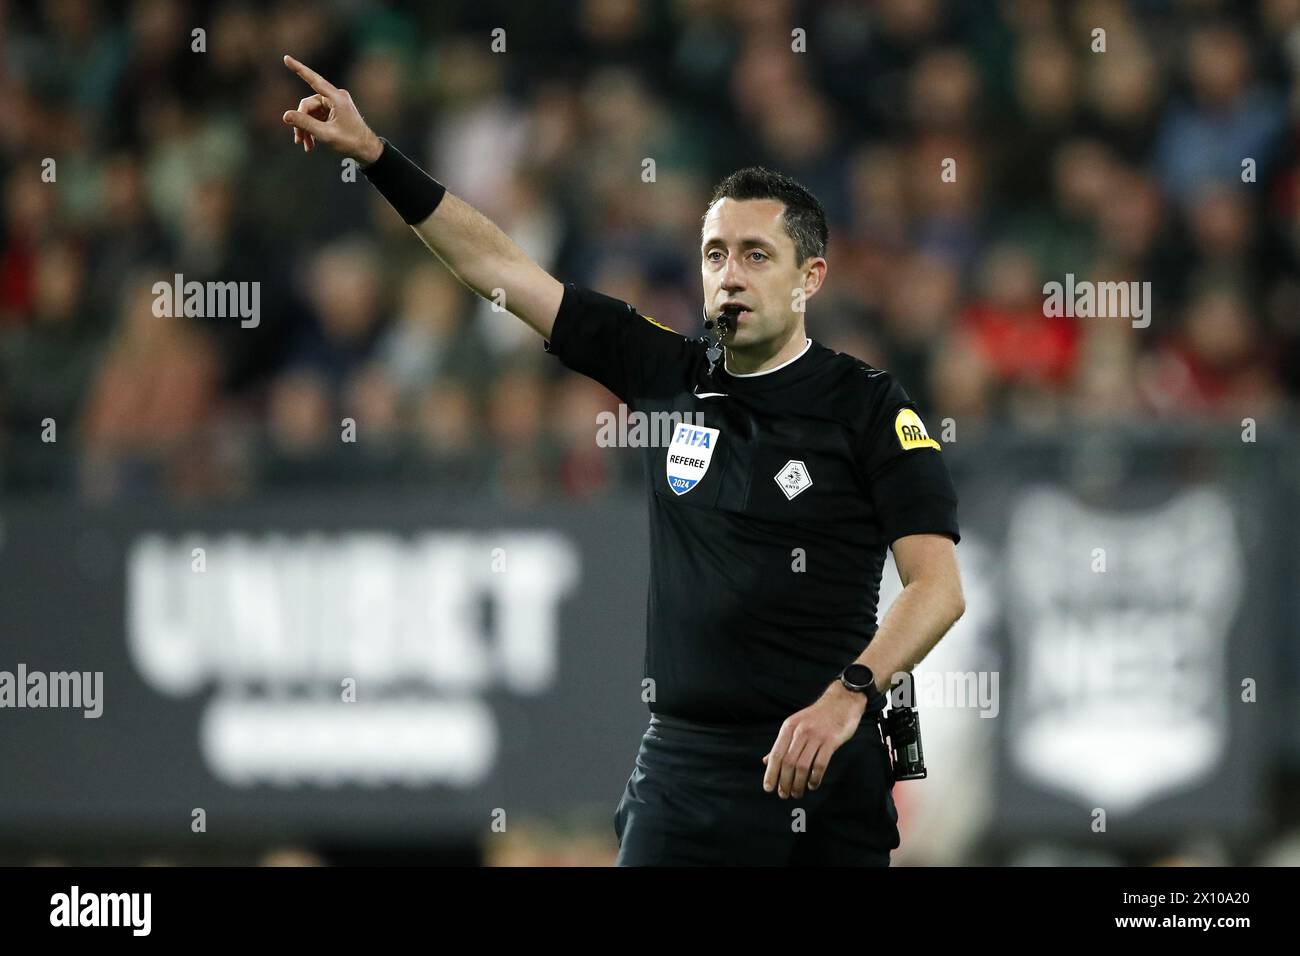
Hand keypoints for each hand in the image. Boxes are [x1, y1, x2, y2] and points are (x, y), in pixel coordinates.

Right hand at [281, 54, 383, 164]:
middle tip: (298, 140)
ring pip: (311, 113)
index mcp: (337, 98)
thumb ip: (304, 124)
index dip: (299, 68)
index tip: (286, 57)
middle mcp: (335, 97)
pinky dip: (312, 129)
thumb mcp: (325, 134)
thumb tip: (285, 115)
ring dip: (306, 129)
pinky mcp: (333, 111)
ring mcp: (334, 104)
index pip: (314, 80)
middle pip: (308, 105)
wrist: (367, 150)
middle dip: (301, 122)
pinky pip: (317, 117)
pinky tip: (310, 143)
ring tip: (305, 145)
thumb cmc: (350, 142)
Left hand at [762, 682, 866, 798]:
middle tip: (784, 795)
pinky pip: (820, 764)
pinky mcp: (831, 740)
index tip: (769, 788)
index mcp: (788, 727)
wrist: (842, 700)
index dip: (771, 773)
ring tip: (797, 793)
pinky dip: (814, 778)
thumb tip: (766, 761)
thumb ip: (782, 743)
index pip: (776, 754)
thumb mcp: (796, 724)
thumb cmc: (818, 716)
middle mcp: (800, 731)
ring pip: (802, 766)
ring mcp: (816, 736)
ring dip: (798, 784)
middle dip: (784, 782)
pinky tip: (812, 784)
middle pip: (788, 762)